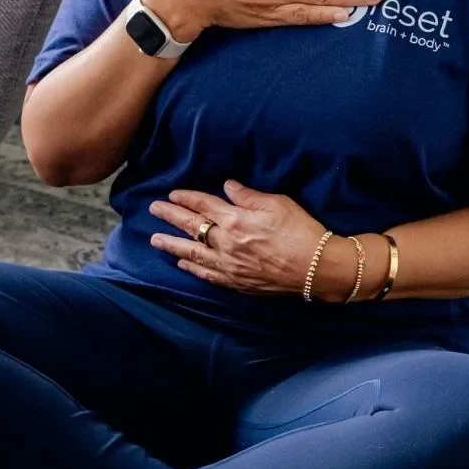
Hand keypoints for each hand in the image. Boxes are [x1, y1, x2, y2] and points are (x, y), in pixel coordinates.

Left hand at [148, 179, 332, 296]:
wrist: (316, 268)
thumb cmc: (301, 230)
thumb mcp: (278, 203)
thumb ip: (248, 195)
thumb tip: (227, 186)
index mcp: (236, 220)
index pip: (203, 205)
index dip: (186, 198)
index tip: (172, 194)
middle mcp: (227, 243)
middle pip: (191, 227)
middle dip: (170, 217)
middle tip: (153, 210)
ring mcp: (229, 265)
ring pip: (192, 253)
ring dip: (172, 245)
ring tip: (155, 240)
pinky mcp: (237, 282)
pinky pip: (207, 275)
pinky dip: (192, 268)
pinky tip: (182, 263)